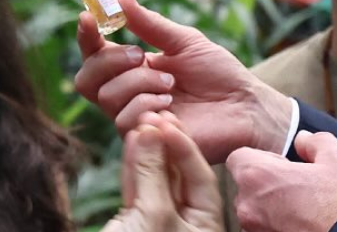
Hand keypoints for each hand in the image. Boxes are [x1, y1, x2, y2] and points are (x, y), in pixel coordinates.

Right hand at [74, 0, 293, 162]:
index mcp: (134, 68)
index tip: (88, 17)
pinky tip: (171, 107)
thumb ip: (151, 24)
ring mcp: (135, 117)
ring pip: (108, 96)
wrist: (245, 106)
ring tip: (171, 84)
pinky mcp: (146, 139)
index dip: (86, 36)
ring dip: (140, 83)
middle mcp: (129, 93)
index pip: (95, 54)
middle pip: (87, 79)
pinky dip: (147, 106)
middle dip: (110, 60)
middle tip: (141, 55)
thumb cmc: (219, 74)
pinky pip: (125, 120)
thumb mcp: (185, 41)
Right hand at [102, 112, 222, 231]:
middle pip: (179, 172)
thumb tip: (149, 132)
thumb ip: (153, 173)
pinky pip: (139, 185)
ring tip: (141, 122)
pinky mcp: (136, 217)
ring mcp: (160, 218)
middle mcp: (186, 218)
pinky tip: (131, 140)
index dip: (185, 146)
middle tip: (154, 115)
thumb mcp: (155, 215)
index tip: (167, 123)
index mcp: (204, 222)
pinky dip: (133, 164)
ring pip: (156, 176)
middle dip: (166, 143)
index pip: (202, 174)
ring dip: (148, 149)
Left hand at [227, 130, 336, 231]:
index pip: (238, 158)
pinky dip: (278, 228)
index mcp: (259, 176)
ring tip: (304, 211)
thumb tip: (303, 140)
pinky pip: (265, 231)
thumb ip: (314, 142)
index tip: (284, 167)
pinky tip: (303, 226)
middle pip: (246, 187)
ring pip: (255, 213)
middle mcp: (249, 207)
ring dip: (272, 209)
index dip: (262, 159)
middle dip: (267, 185)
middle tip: (298, 189)